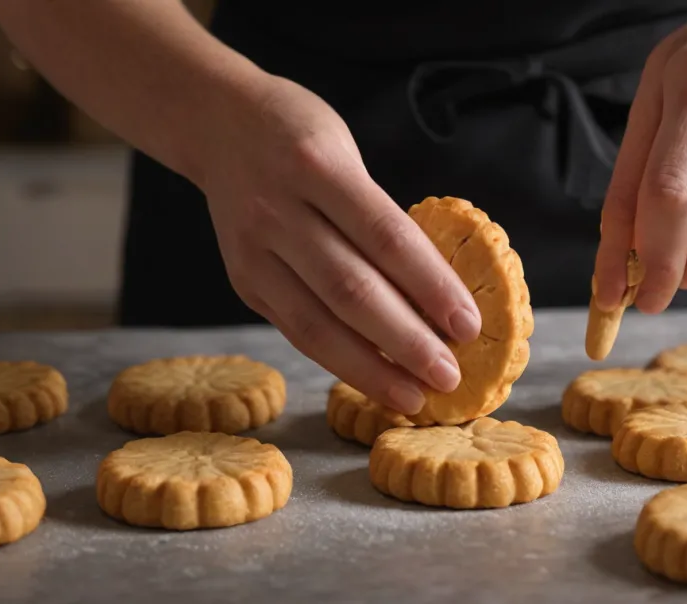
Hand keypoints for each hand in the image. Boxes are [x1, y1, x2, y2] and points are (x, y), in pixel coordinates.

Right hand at [192, 76, 481, 414]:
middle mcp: (278, 210)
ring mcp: (253, 250)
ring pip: (317, 323)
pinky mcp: (243, 281)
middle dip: (406, 341)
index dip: (431, 286)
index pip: (387, 237)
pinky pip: (296, 330)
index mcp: (318, 166)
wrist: (216, 122)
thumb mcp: (347, 153)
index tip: (470, 325)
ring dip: (372, 369)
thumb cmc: (303, 137)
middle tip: (450, 376)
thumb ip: (380, 216)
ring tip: (415, 397)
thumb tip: (439, 292)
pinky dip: (339, 360)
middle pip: (351, 290)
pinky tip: (374, 379)